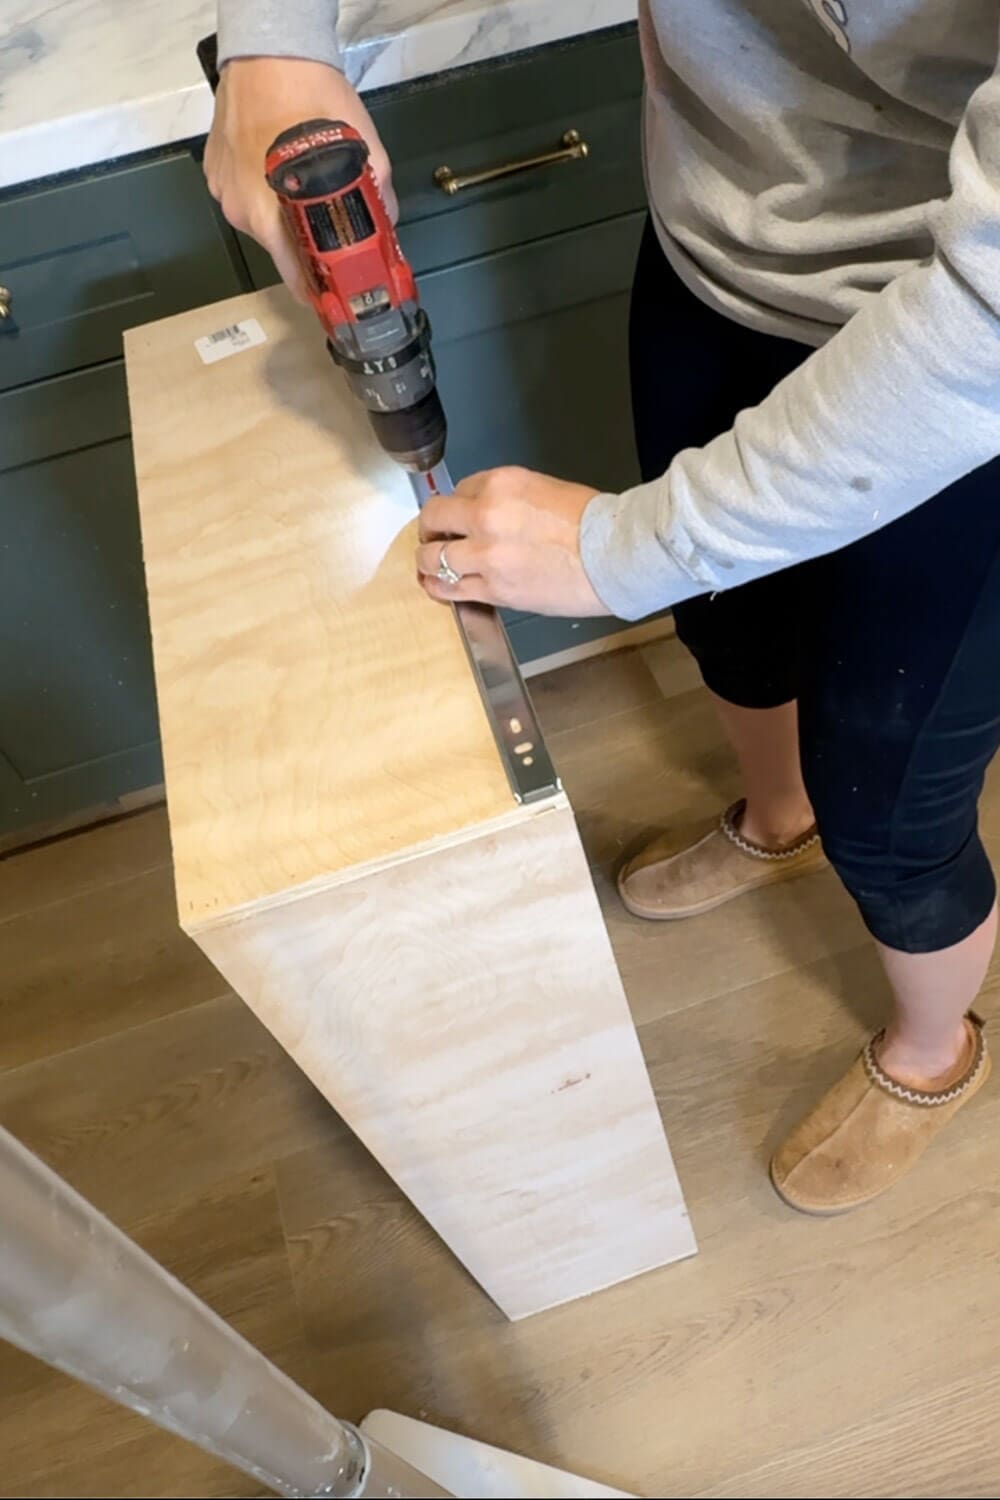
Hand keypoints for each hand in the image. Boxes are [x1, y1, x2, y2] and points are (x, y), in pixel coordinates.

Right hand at [205, 57, 396, 303]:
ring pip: (261, 219)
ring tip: (303, 187)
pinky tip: (279, 167)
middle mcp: (240, 211)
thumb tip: (387, 220)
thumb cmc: (311, 97)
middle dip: (305, 244)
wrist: (268, 51)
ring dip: (283, 212)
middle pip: (279, 247)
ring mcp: (222, 189)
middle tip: (329, 229)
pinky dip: (263, 188)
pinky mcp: (214, 168)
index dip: (318, 289)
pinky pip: (244, 192)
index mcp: (268, 217)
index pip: (294, 277)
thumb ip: (376, 193)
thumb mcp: (363, 148)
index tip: (336, 296)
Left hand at [416, 466, 609, 615]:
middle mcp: (486, 516)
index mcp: (501, 484)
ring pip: (432, 558)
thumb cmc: (591, 524)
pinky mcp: (494, 589)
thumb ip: (506, 498)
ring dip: (426, 560)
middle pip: (435, 518)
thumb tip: (483, 512)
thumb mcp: (544, 488)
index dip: (458, 505)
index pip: (459, 490)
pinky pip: (450, 588)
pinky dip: (437, 586)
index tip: (458, 516)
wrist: (614, 557)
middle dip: (430, 528)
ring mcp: (486, 555)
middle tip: (432, 536)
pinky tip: (436, 585)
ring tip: (429, 565)